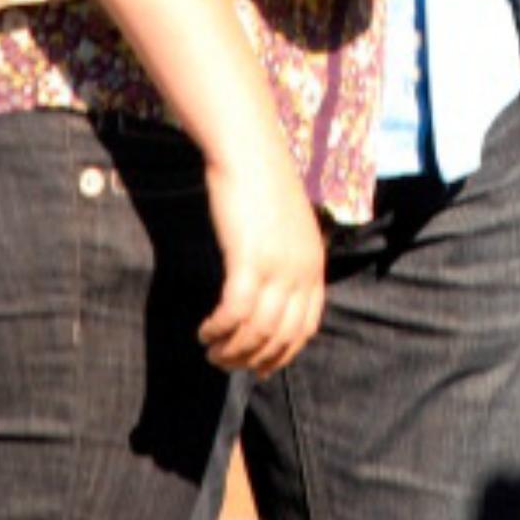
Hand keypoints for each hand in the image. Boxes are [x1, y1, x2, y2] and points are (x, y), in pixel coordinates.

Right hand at [198, 131, 325, 377]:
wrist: (250, 151)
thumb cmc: (263, 184)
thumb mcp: (290, 226)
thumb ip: (289, 258)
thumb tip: (274, 291)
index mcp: (315, 265)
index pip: (305, 328)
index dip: (282, 354)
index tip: (259, 368)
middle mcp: (302, 271)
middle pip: (280, 337)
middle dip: (251, 358)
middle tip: (224, 362)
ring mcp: (278, 267)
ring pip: (256, 331)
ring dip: (231, 349)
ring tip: (210, 349)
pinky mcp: (249, 260)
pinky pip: (235, 312)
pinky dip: (219, 328)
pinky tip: (204, 330)